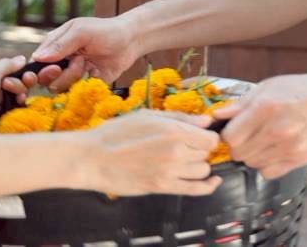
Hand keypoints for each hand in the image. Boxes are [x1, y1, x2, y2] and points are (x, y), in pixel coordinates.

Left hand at [0, 56, 62, 124]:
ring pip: (20, 93)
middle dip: (21, 82)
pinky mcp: (1, 109)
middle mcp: (0, 83)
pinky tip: (17, 102)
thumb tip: (23, 58)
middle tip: (10, 85)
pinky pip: (15, 105)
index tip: (27, 74)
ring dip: (20, 92)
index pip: (18, 69)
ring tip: (12, 94)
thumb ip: (8, 64)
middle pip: (22, 81)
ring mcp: (1, 97)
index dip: (25, 71)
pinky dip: (18, 103)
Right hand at [30, 15, 143, 88]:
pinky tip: (95, 73)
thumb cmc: (104, 31)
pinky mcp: (85, 85)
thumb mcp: (81, 32)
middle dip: (61, 74)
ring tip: (87, 64)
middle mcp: (61, 61)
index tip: (55, 68)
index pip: (37, 62)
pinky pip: (76, 93)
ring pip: (60, 88)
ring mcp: (72, 74)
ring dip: (74, 77)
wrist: (130, 42)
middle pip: (46, 79)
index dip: (41, 69)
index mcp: (55, 46)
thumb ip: (60, 44)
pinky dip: (84, 86)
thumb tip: (37, 57)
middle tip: (78, 62)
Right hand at [80, 111, 223, 196]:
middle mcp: (176, 152)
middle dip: (200, 150)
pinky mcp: (162, 188)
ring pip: (202, 171)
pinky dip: (208, 187)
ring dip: (198, 166)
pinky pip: (196, 190)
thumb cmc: (116, 132)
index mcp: (174, 131)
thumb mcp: (147, 116)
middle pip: (206, 154)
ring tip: (185, 161)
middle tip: (186, 147)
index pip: (210, 138)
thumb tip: (206, 121)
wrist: (93, 158)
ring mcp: (170, 172)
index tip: (199, 136)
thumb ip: (180, 118)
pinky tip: (213, 182)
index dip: (207, 137)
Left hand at [212, 65, 306, 178]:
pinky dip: (266, 164)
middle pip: (238, 153)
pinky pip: (268, 173)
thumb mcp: (269, 86)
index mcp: (265, 108)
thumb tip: (217, 115)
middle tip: (248, 134)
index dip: (227, 134)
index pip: (229, 136)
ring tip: (264, 139)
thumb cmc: (303, 88)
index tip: (233, 129)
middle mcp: (276, 130)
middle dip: (238, 145)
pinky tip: (274, 150)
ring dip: (252, 154)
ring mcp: (289, 148)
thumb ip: (241, 103)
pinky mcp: (299, 160)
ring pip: (252, 164)